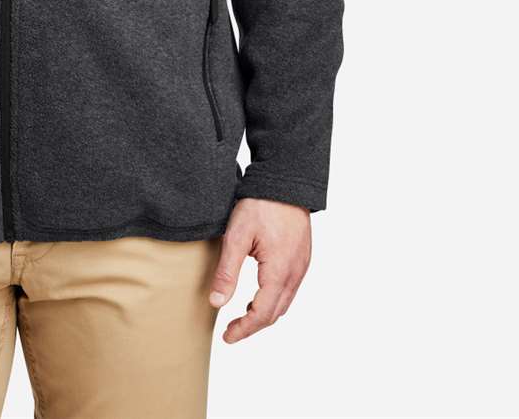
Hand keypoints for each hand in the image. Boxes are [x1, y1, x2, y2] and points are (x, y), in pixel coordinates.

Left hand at [208, 197, 310, 342]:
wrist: (285, 181)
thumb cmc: (260, 205)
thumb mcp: (237, 236)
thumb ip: (227, 272)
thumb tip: (216, 303)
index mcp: (279, 271)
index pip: (262, 314)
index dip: (244, 329)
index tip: (226, 337)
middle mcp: (295, 273)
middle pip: (275, 313)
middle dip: (253, 326)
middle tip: (231, 330)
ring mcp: (301, 266)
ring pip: (284, 303)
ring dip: (264, 314)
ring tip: (242, 316)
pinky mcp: (302, 257)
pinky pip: (290, 289)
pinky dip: (274, 299)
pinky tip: (259, 294)